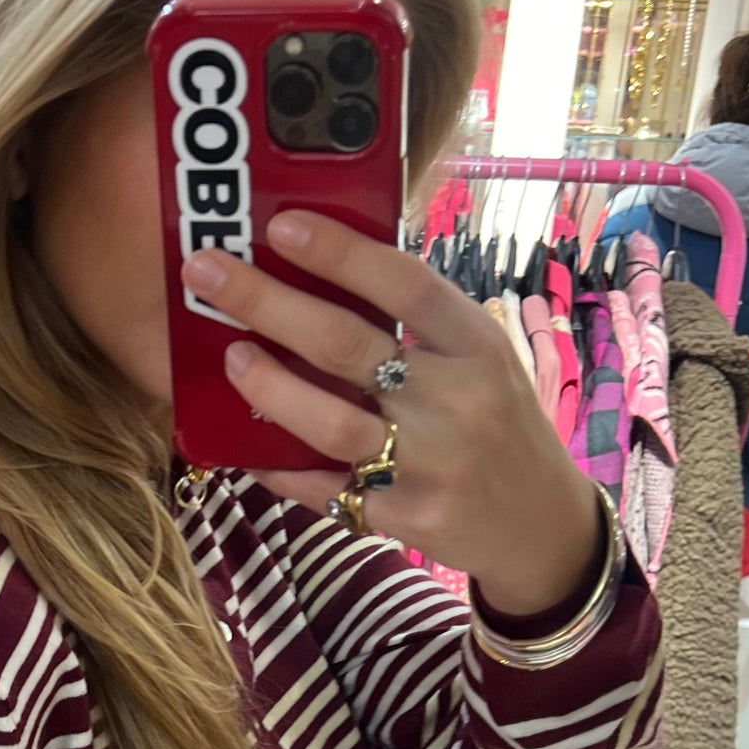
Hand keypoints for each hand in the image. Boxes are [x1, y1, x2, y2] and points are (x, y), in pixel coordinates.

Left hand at [181, 212, 606, 619]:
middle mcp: (456, 403)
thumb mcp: (485, 359)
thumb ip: (423, 325)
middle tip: (206, 274)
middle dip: (266, 303)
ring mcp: (428, 466)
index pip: (406, 284)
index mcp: (478, 347)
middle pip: (346, 345)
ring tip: (232, 355)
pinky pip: (324, 490)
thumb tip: (329, 269)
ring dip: (268, 386)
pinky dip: (277, 467)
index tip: (280, 225)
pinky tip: (241, 446)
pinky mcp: (403, 519)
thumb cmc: (500, 423)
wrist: (541, 523)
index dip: (339, 252)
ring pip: (327, 422)